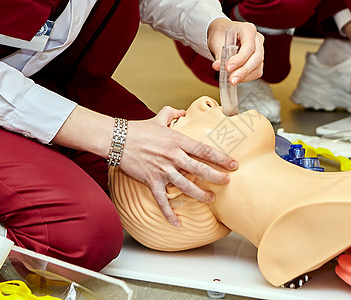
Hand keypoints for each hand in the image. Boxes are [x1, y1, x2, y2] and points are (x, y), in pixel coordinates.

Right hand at [119, 106, 237, 226]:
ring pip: (186, 185)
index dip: (220, 158)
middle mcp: (173, 156)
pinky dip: (169, 213)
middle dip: (216, 176)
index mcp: (178, 141)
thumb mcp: (158, 118)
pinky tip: (176, 223)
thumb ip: (172, 114)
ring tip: (210, 198)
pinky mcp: (151, 180)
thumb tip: (182, 111)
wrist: (117, 139)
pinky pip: (162, 200)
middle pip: (199, 169)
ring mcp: (162, 169)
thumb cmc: (138, 129)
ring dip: (200, 194)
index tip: (233, 164)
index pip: (204, 150)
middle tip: (227, 181)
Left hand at [207, 18, 264, 84]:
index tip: (228, 68)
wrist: (221, 34)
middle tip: (232, 80)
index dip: (239, 59)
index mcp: (248, 29)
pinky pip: (256, 71)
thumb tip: (218, 67)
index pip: (249, 47)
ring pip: (258, 67)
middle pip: (257, 58)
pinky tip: (236, 77)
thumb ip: (219, 55)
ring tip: (231, 80)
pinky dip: (246, 77)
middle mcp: (257, 39)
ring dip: (245, 76)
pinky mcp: (257, 60)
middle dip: (243, 71)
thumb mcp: (216, 41)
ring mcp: (259, 50)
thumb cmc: (220, 34)